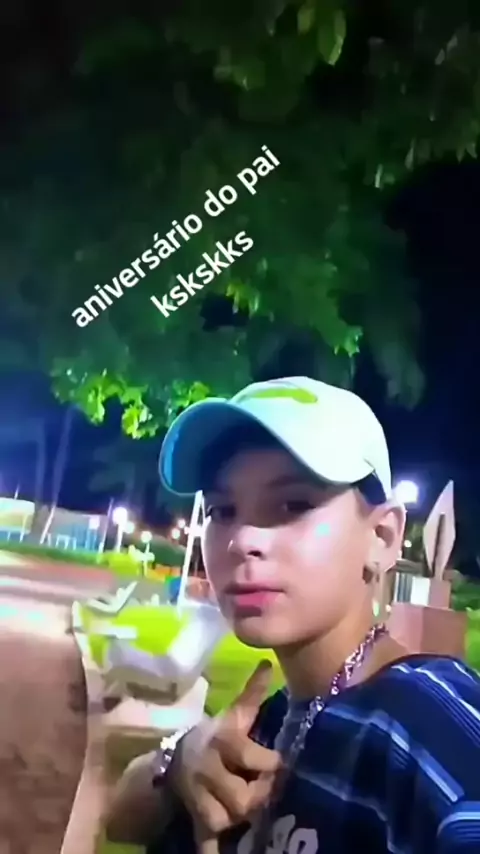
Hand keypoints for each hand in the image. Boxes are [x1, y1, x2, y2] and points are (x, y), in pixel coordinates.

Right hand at [171, 661, 281, 835]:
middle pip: (242, 798)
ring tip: (249, 807)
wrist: (175, 759)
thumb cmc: (214, 736)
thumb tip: (268, 664)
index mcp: (222, 742)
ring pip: (224, 819)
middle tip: (265, 789)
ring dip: (240, 820)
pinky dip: (212, 851)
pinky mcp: (194, 818)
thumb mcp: (233, 715)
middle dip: (257, 796)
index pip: (252, 758)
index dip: (270, 764)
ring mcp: (198, 797)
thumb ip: (253, 694)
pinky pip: (202, 841)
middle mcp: (208, 769)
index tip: (279, 763)